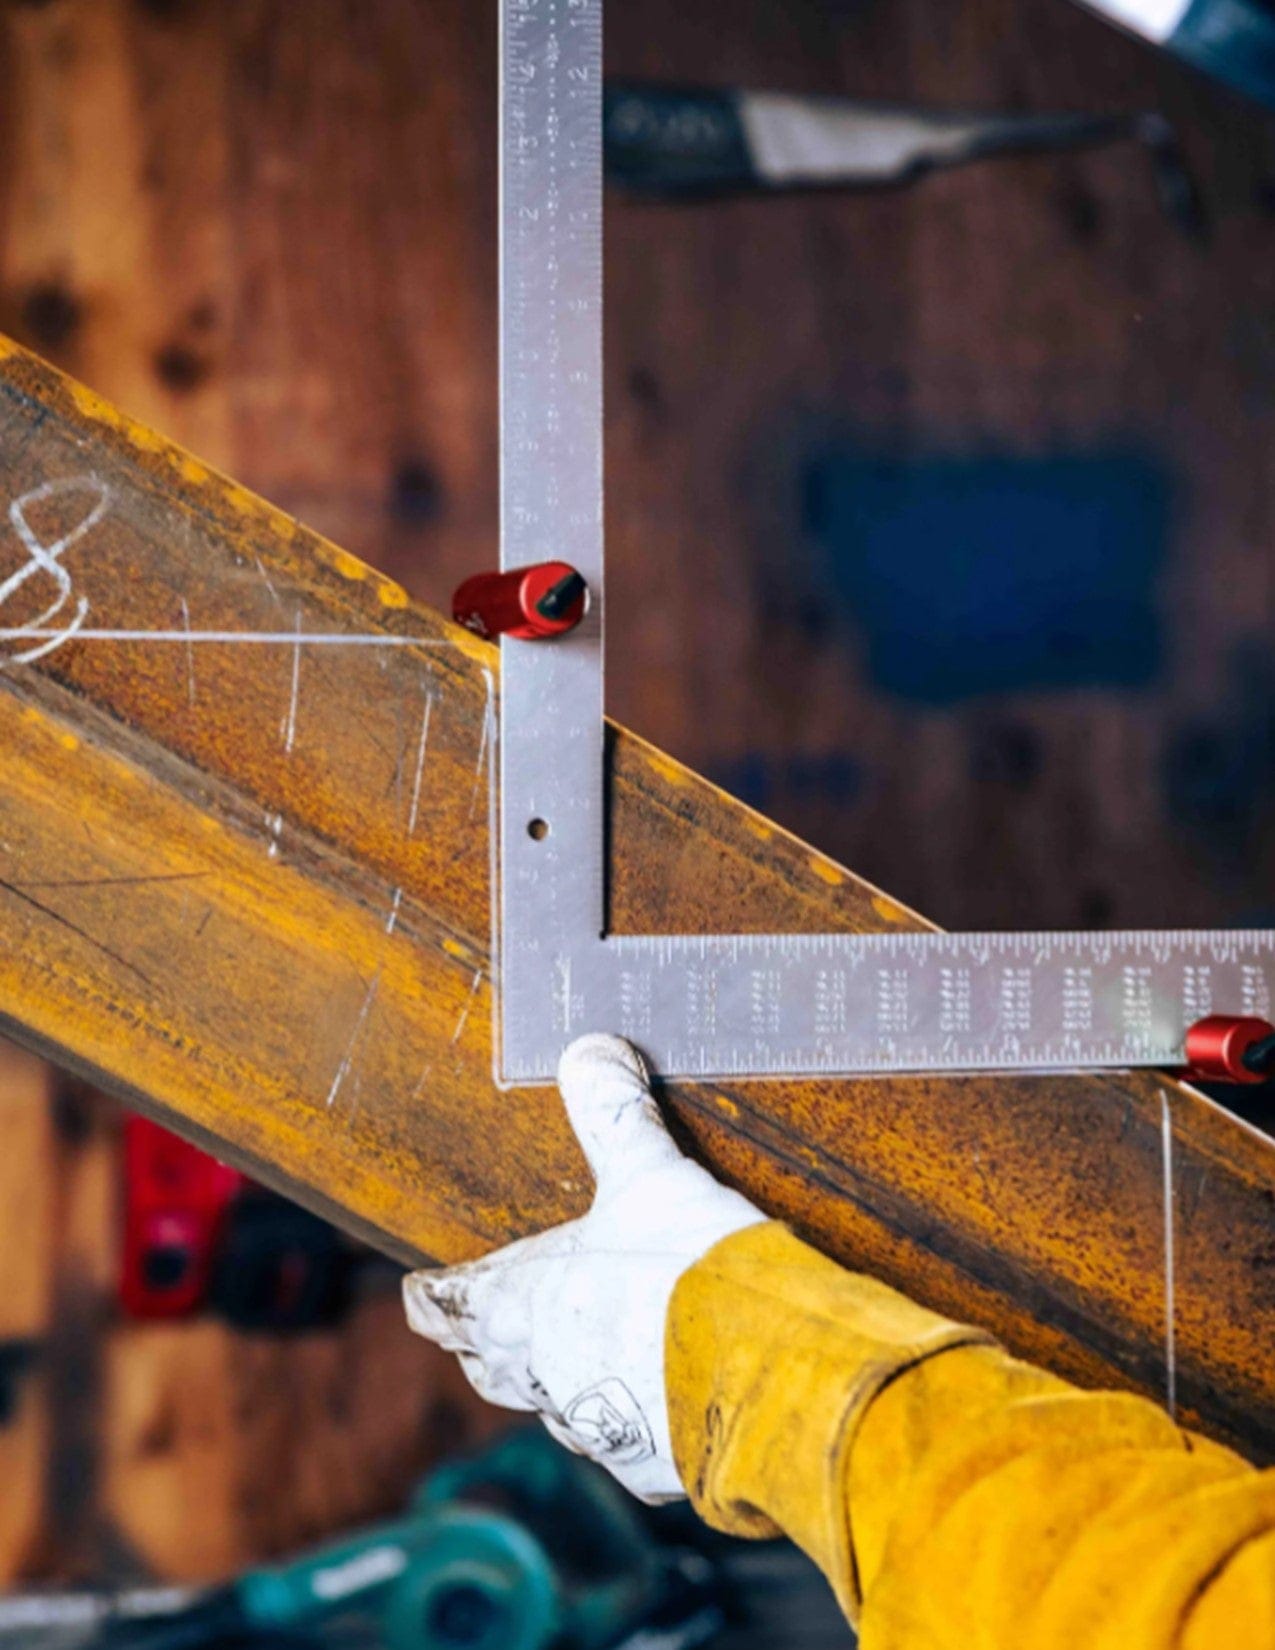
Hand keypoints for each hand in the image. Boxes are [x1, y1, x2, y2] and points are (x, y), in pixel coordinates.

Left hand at [403, 1032, 764, 1500]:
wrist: (763, 1369)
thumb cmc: (688, 1270)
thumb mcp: (649, 1173)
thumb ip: (613, 1114)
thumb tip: (589, 1051)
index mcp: (521, 1303)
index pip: (445, 1306)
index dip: (432, 1297)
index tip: (420, 1293)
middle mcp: (542, 1372)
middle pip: (489, 1364)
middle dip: (486, 1343)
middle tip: (485, 1327)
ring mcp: (595, 1424)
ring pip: (555, 1405)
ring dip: (560, 1380)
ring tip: (579, 1356)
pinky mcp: (650, 1462)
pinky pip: (623, 1440)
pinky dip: (630, 1417)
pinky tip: (654, 1398)